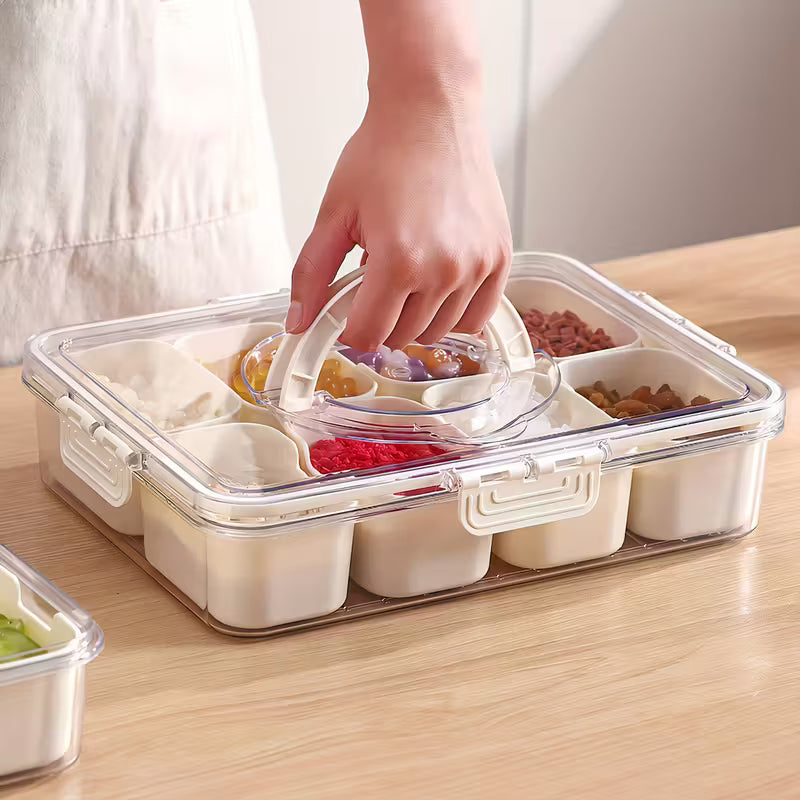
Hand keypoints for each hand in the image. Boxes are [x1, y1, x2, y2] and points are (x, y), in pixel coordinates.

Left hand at [286, 96, 511, 350]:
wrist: (431, 111)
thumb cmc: (384, 154)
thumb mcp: (335, 213)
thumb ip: (311, 273)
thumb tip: (297, 324)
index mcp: (398, 261)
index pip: (369, 336)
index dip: (351, 331)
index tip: (349, 313)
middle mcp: (443, 270)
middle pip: (402, 336)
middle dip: (382, 318)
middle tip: (376, 283)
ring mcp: (476, 266)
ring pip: (438, 332)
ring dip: (416, 316)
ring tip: (408, 275)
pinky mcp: (500, 258)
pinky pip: (477, 318)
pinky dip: (455, 315)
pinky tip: (438, 289)